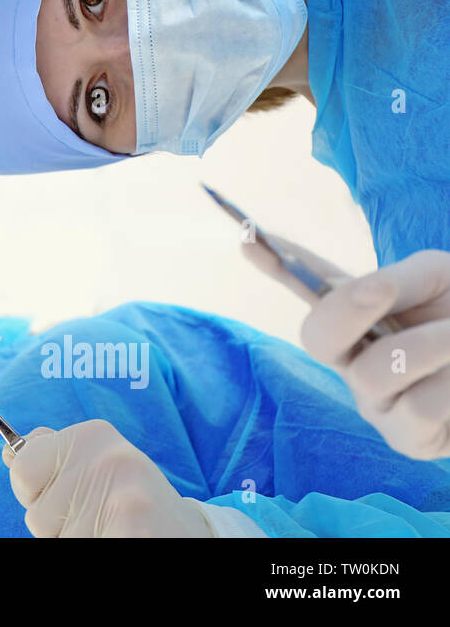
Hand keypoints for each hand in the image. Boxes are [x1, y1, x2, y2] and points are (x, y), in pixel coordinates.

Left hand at [5, 420, 212, 536]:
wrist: (189, 532)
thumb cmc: (131, 502)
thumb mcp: (96, 465)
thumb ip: (54, 456)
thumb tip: (8, 452)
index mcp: (93, 434)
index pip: (21, 468)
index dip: (36, 493)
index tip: (66, 496)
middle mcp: (109, 456)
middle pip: (36, 512)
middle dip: (57, 525)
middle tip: (98, 517)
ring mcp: (123, 494)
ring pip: (54, 538)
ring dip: (75, 540)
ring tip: (110, 529)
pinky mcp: (132, 528)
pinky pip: (74, 547)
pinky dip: (95, 545)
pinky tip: (117, 537)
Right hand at [243, 236, 449, 459]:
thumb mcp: (439, 279)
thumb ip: (401, 278)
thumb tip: (371, 290)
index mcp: (359, 312)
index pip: (307, 283)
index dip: (275, 263)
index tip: (247, 239)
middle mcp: (353, 356)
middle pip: (317, 336)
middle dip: (344, 308)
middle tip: (382, 287)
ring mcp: (373, 399)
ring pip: (372, 373)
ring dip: (428, 346)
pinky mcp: (403, 438)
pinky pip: (417, 407)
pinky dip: (449, 384)